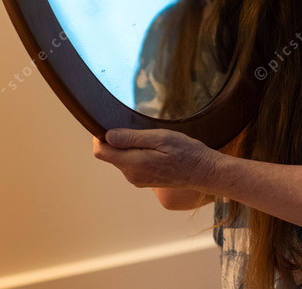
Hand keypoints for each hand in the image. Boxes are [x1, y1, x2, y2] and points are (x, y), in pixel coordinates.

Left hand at [93, 128, 219, 190]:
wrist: (202, 171)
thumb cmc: (185, 152)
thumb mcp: (160, 138)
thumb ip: (132, 138)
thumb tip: (108, 136)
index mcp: (133, 164)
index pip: (101, 151)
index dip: (100, 135)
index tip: (110, 122)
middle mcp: (131, 175)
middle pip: (109, 154)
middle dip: (115, 139)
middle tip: (136, 126)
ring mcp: (137, 179)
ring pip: (120, 158)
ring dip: (127, 145)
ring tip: (149, 136)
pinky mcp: (143, 179)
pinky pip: (130, 163)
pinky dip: (135, 152)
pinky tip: (153, 146)